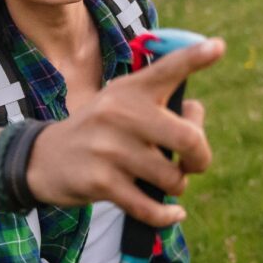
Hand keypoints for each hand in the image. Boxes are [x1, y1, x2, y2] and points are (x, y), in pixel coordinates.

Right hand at [26, 37, 224, 227]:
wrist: (44, 158)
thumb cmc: (99, 132)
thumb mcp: (121, 106)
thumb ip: (161, 106)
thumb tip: (196, 116)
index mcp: (130, 90)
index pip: (168, 69)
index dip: (196, 57)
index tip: (219, 47)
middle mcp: (120, 114)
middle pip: (189, 139)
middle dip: (201, 159)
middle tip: (194, 164)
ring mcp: (110, 149)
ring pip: (172, 178)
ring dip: (177, 187)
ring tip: (164, 183)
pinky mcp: (102, 182)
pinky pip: (150, 207)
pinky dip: (166, 215)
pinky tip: (172, 214)